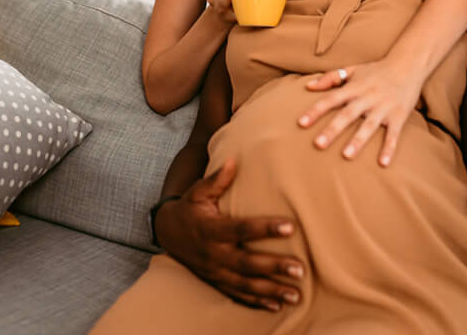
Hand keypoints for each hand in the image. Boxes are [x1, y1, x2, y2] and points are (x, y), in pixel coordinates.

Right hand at [155, 158, 302, 310]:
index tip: (290, 226)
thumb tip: (233, 161)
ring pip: (245, 284)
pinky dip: (257, 302)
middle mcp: (214, 254)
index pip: (241, 229)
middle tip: (299, 270)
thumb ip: (216, 179)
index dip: (265, 228)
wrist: (167, 232)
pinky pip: (237, 294)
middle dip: (274, 267)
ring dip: (271, 290)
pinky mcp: (216, 281)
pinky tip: (277, 305)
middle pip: (247, 263)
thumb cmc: (189, 208)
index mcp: (211, 229)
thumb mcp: (198, 192)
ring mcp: (215, 271)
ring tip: (296, 294)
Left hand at [298, 60, 420, 166]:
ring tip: (346, 156)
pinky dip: (389, 148)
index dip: (316, 110)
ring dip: (358, 141)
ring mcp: (384, 107)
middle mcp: (368, 97)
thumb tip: (308, 86)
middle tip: (318, 145)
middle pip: (348, 114)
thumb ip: (330, 78)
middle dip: (333, 129)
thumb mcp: (353, 69)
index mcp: (355, 87)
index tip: (301, 123)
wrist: (409, 65)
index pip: (331, 99)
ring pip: (369, 125)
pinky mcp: (399, 116)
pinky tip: (383, 163)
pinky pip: (394, 134)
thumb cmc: (377, 70)